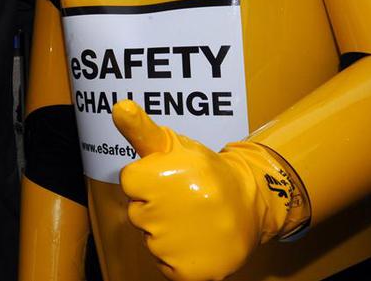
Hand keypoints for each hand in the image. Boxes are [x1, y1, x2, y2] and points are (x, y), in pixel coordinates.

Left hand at [113, 100, 298, 280]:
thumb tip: (119, 106)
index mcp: (161, 176)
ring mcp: (176, 244)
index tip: (170, 176)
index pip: (129, 181)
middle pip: (136, 211)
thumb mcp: (173, 144)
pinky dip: (177, 258)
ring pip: (149, 239)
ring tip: (193, 219)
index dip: (148, 178)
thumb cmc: (205, 171)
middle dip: (155, 205)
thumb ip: (140, 129)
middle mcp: (167, 211)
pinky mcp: (188, 272)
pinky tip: (196, 241)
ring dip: (165, 231)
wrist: (252, 202)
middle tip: (184, 198)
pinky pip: (164, 265)